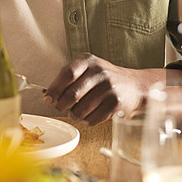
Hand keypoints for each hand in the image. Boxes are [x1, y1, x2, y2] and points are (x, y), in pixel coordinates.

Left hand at [42, 53, 165, 125]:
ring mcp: (109, 88)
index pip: (67, 74)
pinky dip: (87, 120)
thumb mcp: (87, 69)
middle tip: (61, 107)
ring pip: (80, 110)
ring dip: (74, 115)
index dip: (54, 89)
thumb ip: (68, 78)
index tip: (48, 99)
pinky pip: (92, 119)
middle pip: (72, 94)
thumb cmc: (103, 79)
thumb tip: (48, 96)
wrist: (134, 86)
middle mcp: (99, 72)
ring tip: (77, 111)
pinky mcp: (115, 104)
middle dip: (62, 105)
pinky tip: (90, 114)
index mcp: (88, 61)